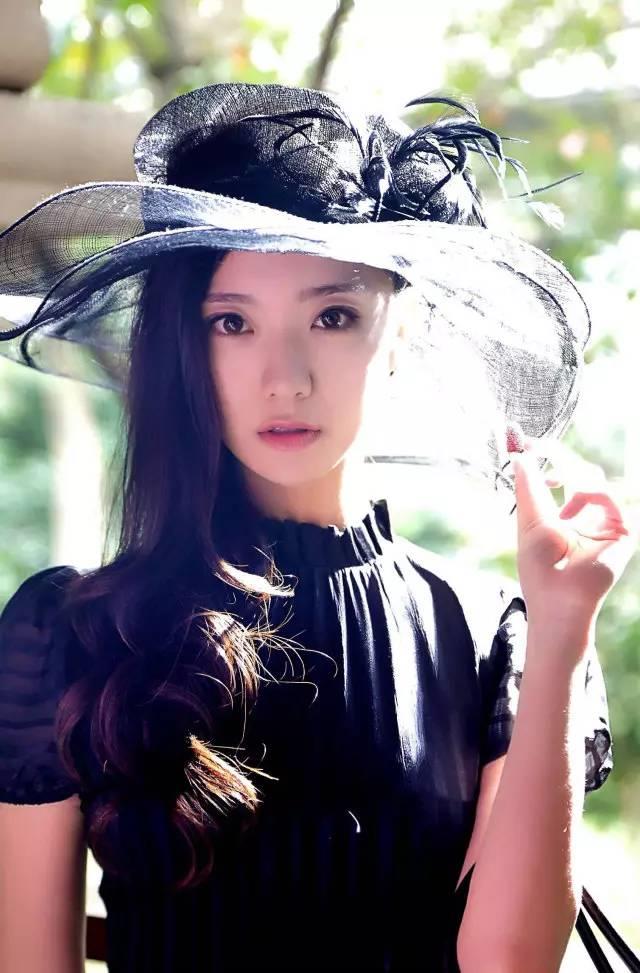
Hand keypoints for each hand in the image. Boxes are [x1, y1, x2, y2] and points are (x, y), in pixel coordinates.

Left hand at [508, 428, 637, 652]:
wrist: (558, 601)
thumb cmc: (539, 570)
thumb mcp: (530, 520)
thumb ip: (528, 486)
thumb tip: (518, 454)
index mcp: (565, 517)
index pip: (563, 479)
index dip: (549, 459)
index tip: (530, 444)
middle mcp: (587, 518)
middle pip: (581, 473)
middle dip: (559, 458)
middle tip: (540, 446)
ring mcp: (605, 524)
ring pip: (595, 480)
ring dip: (572, 473)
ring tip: (555, 480)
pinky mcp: (622, 533)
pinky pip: (610, 497)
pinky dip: (591, 494)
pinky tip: (573, 508)